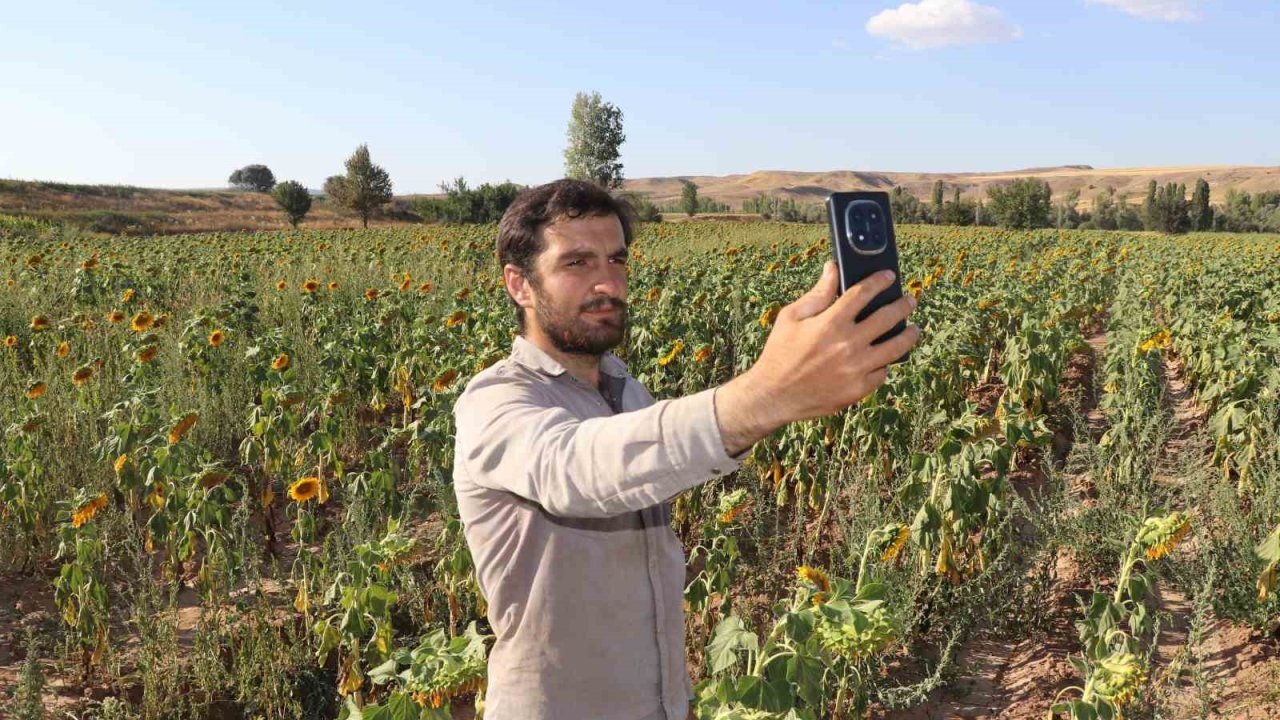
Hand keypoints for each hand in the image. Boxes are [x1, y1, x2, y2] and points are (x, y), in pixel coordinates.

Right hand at [715, 260, 920, 454]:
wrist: (774, 396)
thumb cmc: (780, 353)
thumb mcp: (791, 318)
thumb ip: (817, 294)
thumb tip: (832, 268)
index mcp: (831, 323)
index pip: (863, 293)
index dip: (879, 281)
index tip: (889, 276)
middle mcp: (848, 344)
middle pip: (887, 317)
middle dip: (903, 305)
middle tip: (910, 300)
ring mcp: (856, 368)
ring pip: (895, 347)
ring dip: (909, 335)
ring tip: (914, 329)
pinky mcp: (858, 389)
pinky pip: (882, 372)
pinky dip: (885, 363)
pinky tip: (885, 357)